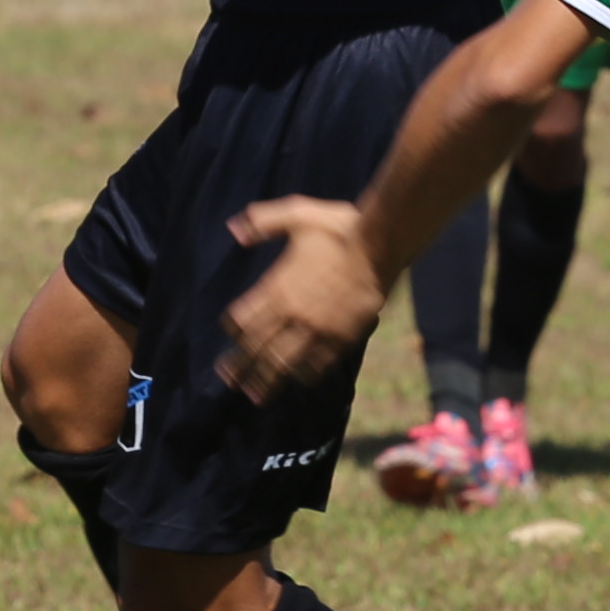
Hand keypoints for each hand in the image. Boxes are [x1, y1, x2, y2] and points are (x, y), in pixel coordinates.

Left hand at [218, 194, 385, 395]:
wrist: (380, 246)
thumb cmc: (339, 228)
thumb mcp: (298, 214)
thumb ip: (264, 222)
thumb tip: (234, 230)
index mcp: (277, 286)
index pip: (243, 318)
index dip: (234, 330)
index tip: (231, 337)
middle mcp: (292, 313)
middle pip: (257, 347)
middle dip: (241, 366)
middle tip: (229, 381)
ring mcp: (316, 329)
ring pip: (284, 362)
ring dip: (268, 380)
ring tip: (256, 396)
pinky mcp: (340, 338)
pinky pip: (318, 363)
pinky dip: (305, 374)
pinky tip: (298, 380)